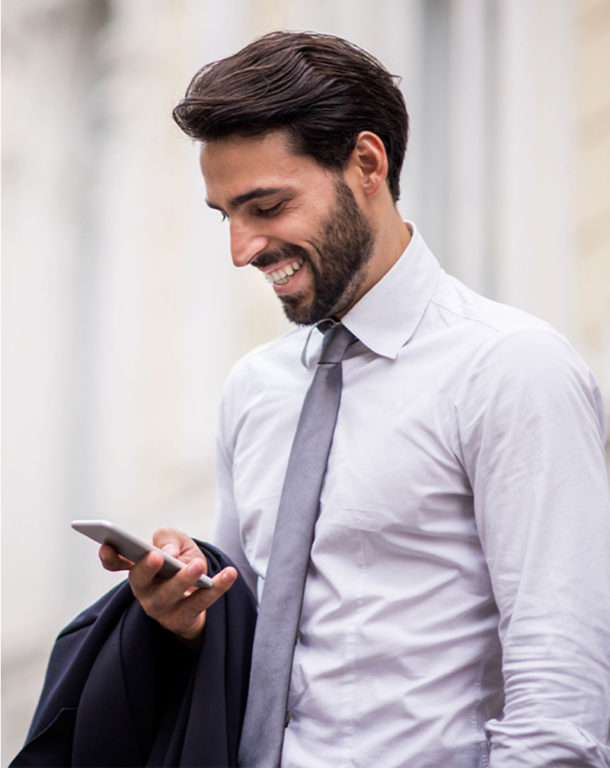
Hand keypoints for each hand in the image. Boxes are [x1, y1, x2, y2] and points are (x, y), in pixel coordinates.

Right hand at [99, 527, 236, 641]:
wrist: (200, 590)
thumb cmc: (182, 559)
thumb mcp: (176, 541)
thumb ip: (168, 539)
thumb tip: (169, 553)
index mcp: (137, 569)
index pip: (116, 563)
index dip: (109, 556)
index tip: (106, 545)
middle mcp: (144, 590)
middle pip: (141, 581)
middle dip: (148, 569)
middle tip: (157, 556)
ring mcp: (161, 608)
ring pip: (169, 596)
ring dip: (183, 580)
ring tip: (198, 565)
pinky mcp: (183, 620)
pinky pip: (200, 603)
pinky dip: (217, 587)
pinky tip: (230, 573)